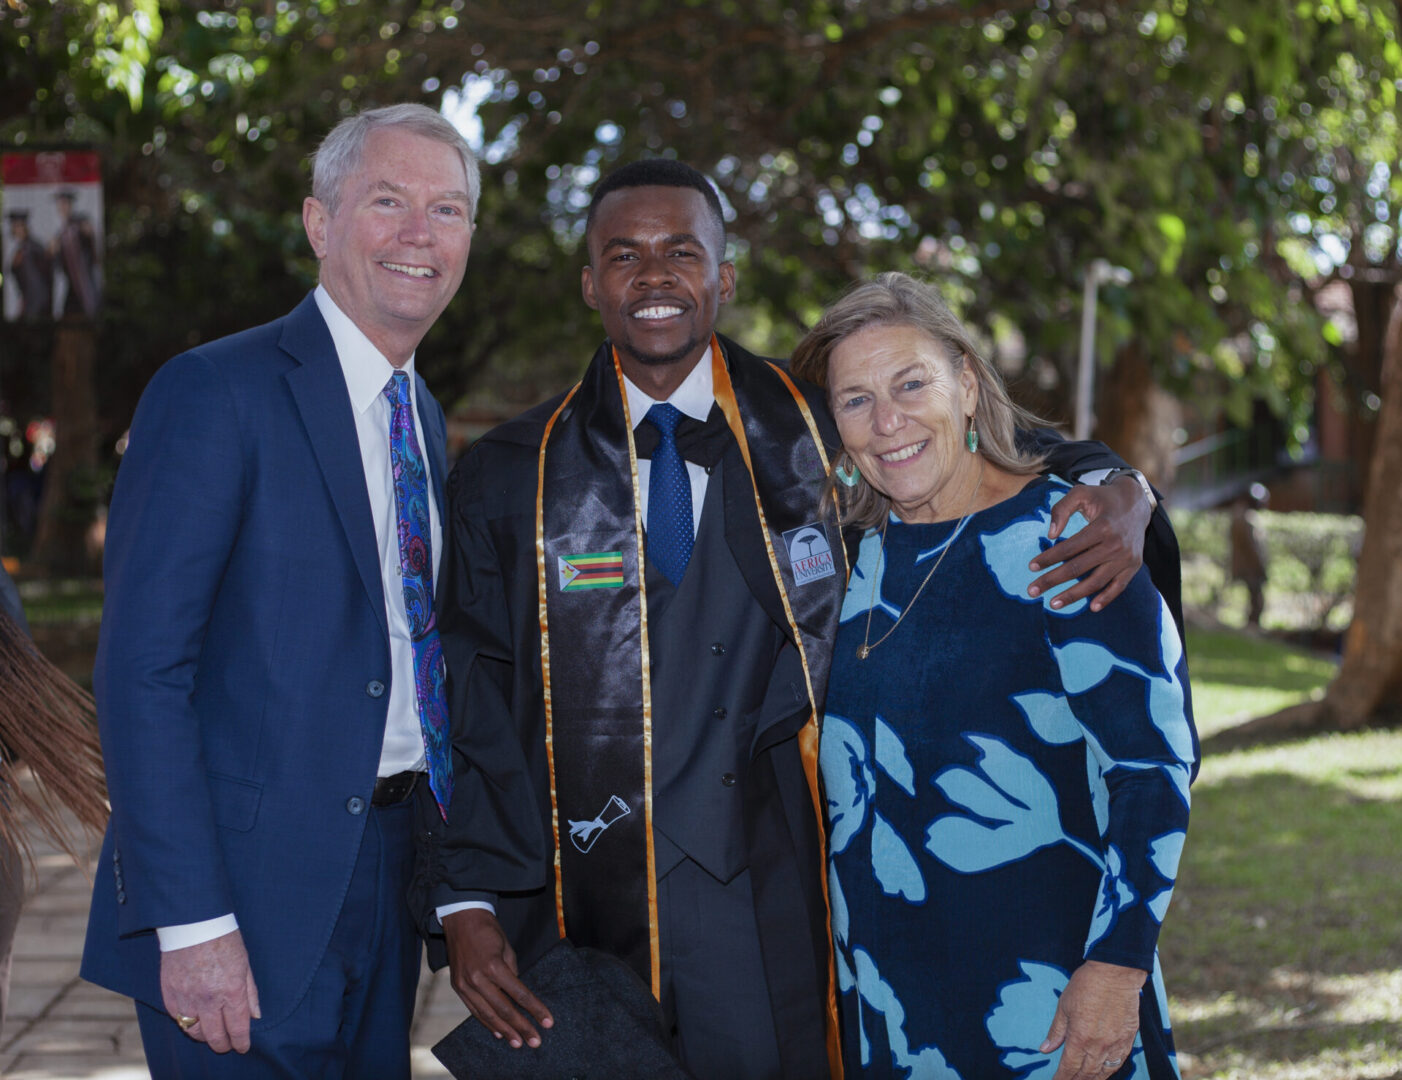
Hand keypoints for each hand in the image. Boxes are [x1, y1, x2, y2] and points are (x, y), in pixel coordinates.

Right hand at [159, 929, 260, 1053]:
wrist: (192, 924)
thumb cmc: (224, 939)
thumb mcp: (245, 963)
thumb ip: (250, 992)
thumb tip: (255, 1015)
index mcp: (231, 991)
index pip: (237, 1027)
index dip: (241, 1041)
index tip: (242, 1047)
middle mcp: (208, 999)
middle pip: (214, 1036)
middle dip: (223, 1044)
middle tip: (228, 1044)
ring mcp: (186, 999)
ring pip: (193, 1032)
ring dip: (204, 1036)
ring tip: (211, 1033)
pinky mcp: (169, 995)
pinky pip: (177, 1018)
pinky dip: (186, 1022)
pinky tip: (194, 1018)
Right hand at [442, 907, 552, 1048]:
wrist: (461, 919)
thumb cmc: (489, 931)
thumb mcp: (507, 948)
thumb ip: (512, 973)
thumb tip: (518, 995)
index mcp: (494, 966)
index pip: (519, 994)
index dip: (535, 1009)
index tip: (548, 1022)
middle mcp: (478, 979)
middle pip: (504, 1009)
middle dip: (521, 1027)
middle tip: (536, 1041)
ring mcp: (465, 985)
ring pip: (488, 1014)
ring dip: (504, 1031)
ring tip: (518, 1043)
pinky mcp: (458, 987)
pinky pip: (474, 1010)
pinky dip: (486, 1023)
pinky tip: (498, 1032)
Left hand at [1028, 477, 1149, 611]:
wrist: (1136, 503)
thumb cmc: (1102, 498)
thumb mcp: (1080, 493)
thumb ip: (1061, 510)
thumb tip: (1050, 535)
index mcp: (1102, 526)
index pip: (1069, 548)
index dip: (1048, 558)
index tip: (1031, 566)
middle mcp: (1116, 544)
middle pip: (1079, 568)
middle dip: (1052, 580)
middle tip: (1031, 590)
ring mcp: (1126, 557)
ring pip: (1096, 581)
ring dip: (1074, 595)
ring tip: (1053, 604)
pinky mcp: (1134, 565)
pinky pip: (1119, 586)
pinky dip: (1107, 598)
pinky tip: (1091, 607)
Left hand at [1040, 960, 1145, 1078]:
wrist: (1115, 973)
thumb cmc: (1087, 985)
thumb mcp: (1064, 1006)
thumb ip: (1056, 1031)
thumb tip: (1045, 1049)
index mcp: (1080, 1038)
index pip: (1069, 1067)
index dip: (1062, 1078)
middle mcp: (1099, 1046)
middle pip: (1087, 1073)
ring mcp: (1116, 1044)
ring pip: (1105, 1072)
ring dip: (1094, 1079)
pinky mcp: (1128, 1038)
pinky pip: (1119, 1062)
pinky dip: (1110, 1070)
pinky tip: (1105, 1070)